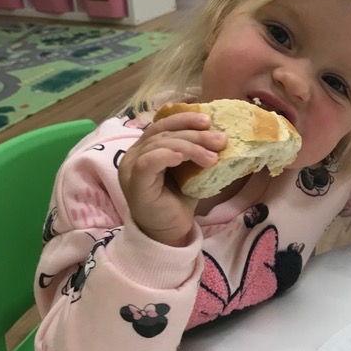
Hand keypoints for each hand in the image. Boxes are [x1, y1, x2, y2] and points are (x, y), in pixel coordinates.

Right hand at [118, 111, 226, 246]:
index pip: (163, 124)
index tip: (208, 121)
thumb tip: (218, 133)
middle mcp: (135, 153)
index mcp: (146, 147)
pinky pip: (147, 163)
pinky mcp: (135, 184)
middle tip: (220, 141)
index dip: (185, 119)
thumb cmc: (178, 199)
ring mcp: (131, 168)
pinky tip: (181, 158)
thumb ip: (194, 151)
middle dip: (194, 134)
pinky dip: (165, 155)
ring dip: (190, 147)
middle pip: (164, 133)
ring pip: (159, 145)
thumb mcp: (189, 169)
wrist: (169, 231)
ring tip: (212, 157)